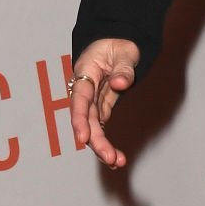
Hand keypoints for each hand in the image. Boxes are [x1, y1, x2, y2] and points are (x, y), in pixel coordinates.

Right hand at [69, 40, 140, 168]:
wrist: (116, 43)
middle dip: (96, 141)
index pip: (80, 99)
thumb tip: (120, 84)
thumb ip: (123, 68)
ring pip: (93, 127)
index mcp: (85, 73)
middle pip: (86, 119)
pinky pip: (100, 128)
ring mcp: (91, 101)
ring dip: (102, 146)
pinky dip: (107, 142)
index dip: (80, 120)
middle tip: (110, 158)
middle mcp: (84, 91)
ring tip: (117, 163)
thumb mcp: (124, 51)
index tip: (83, 138)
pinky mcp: (100, 108)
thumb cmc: (117, 45)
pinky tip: (115, 158)